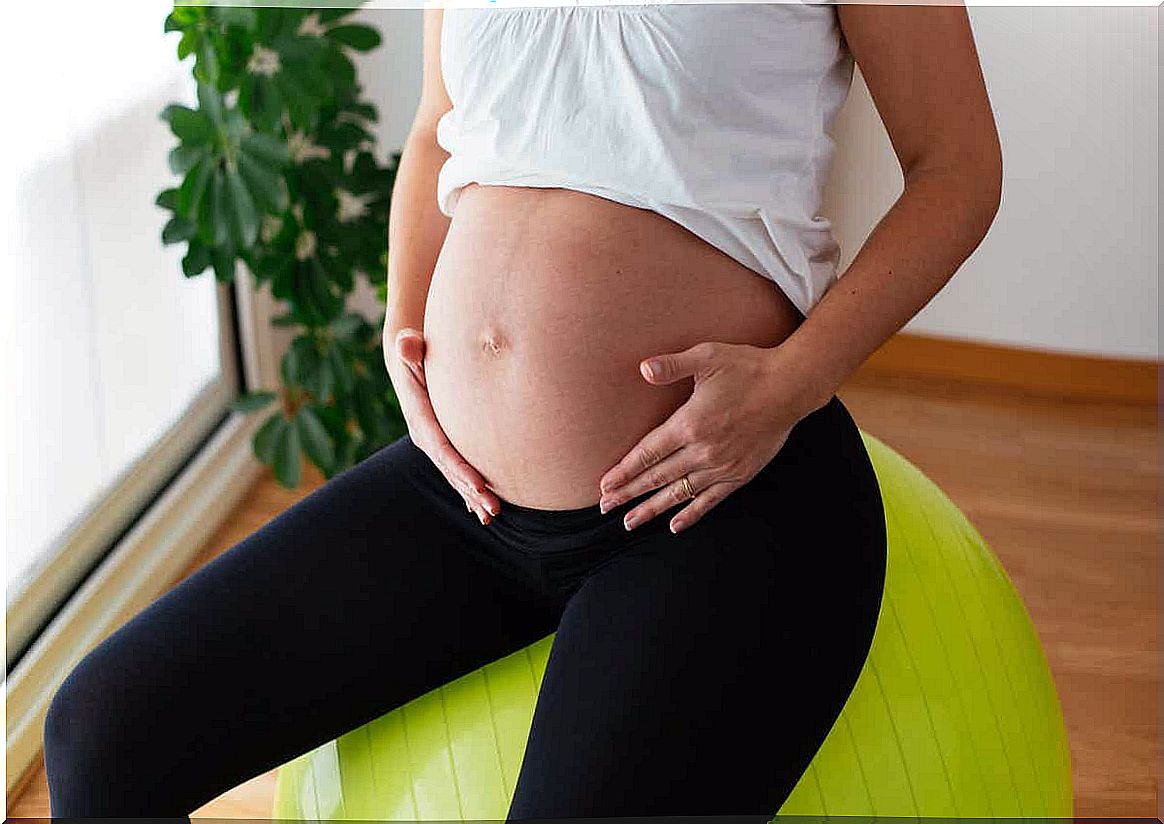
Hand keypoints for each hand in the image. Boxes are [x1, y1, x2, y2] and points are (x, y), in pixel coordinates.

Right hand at [389, 327, 500, 524]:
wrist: (412, 363)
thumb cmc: (418, 354)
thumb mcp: (412, 351)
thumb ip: (411, 349)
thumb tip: (406, 341)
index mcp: (421, 421)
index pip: (443, 449)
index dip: (460, 467)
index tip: (479, 484)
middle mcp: (427, 438)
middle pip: (451, 469)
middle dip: (471, 491)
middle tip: (494, 509)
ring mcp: (435, 445)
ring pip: (456, 475)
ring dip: (473, 496)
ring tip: (494, 515)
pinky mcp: (446, 445)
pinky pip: (458, 471)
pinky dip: (470, 491)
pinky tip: (484, 510)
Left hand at [597, 340, 824, 533]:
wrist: (790, 386)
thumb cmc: (747, 367)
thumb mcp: (707, 357)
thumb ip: (673, 365)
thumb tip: (643, 368)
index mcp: (690, 424)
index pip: (648, 454)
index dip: (624, 471)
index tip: (604, 485)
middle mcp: (703, 451)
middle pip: (657, 477)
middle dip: (628, 494)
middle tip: (605, 507)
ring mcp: (721, 466)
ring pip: (679, 493)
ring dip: (652, 509)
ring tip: (629, 522)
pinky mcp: (739, 474)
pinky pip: (710, 500)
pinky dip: (691, 514)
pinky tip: (674, 526)